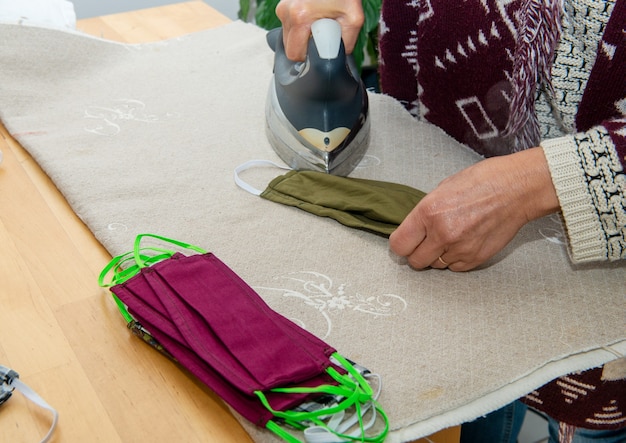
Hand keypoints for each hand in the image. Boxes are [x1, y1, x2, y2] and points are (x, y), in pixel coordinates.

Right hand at [275, 0, 363, 60]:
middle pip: (289, 46)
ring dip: (302, 36)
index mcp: (300, 17)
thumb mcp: (353, 19)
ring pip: (288, 36)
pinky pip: (289, 25)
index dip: (307, 57)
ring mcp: (282, 7)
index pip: (294, 54)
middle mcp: (286, 11)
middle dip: (304, 47)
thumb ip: (346, 43)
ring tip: (317, 24)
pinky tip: (312, 17)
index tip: (318, 50)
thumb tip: (338, 58)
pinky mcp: (283, 4)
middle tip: (320, 36)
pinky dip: (300, 26)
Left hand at [389, 148, 559, 270]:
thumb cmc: (482, 182)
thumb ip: (425, 212)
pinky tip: (464, 242)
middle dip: (417, 252)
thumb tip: (414, 228)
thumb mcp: (443, 189)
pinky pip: (455, 268)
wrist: (517, 189)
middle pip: (414, 261)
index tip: (405, 240)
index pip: (399, 245)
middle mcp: (442, 234)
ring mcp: (460, 249)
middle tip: (426, 242)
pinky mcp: (476, 258)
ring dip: (437, 256)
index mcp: (429, 212)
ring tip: (450, 237)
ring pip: (435, 266)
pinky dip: (455, 259)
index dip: (401, 243)